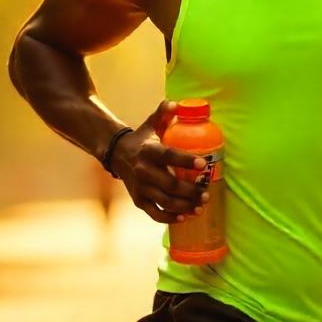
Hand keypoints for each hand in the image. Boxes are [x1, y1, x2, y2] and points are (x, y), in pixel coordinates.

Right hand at [111, 99, 209, 223]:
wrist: (115, 154)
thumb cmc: (141, 139)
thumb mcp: (151, 124)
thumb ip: (164, 113)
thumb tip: (176, 103)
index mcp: (149, 151)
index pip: (170, 156)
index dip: (187, 161)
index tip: (204, 165)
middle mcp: (143, 171)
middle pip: (170, 185)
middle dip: (190, 191)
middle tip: (206, 193)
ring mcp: (140, 187)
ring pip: (164, 201)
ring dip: (184, 206)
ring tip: (200, 206)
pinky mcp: (138, 200)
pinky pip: (154, 213)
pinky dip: (169, 218)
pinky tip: (184, 217)